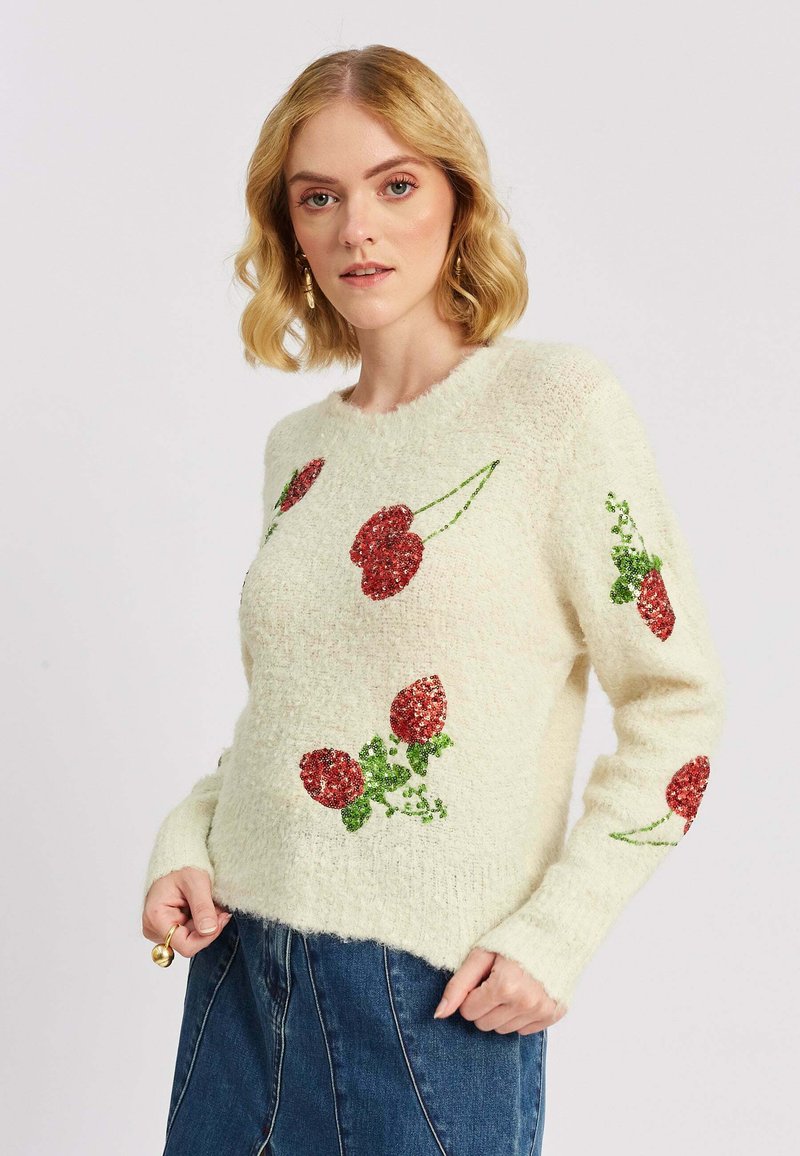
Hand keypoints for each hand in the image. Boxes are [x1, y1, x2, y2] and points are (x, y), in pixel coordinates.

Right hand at [142, 866, 232, 957]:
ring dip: (205, 924)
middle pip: (189, 943)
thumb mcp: (196, 883)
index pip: (185, 946)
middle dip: (208, 927)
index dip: (207, 937)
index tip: (221, 919)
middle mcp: (153, 929)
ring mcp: (159, 930)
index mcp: (156, 918)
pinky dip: (200, 923)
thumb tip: (209, 931)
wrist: (176, 863)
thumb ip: (202, 908)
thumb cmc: (182, 868)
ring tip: (209, 904)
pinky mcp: (166, 928)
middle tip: (219, 908)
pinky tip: (202, 908)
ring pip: (191, 939)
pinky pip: (189, 934)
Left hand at [433, 948, 567, 1034]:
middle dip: (484, 1005)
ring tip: (512, 985)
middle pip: (484, 1025)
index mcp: (505, 986)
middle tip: (495, 981)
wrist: (556, 930)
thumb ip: (458, 985)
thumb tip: (439, 1014)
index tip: (482, 978)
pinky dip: (520, 1015)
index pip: (468, 1012)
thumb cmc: (515, 938)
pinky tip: (526, 993)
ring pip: (503, 1030)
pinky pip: (524, 1031)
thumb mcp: (481, 955)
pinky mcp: (554, 1015)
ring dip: (502, 1012)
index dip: (471, 994)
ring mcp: (542, 1011)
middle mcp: (525, 1003)